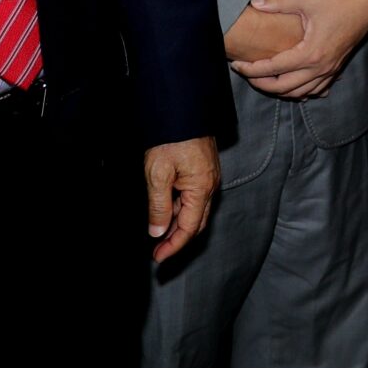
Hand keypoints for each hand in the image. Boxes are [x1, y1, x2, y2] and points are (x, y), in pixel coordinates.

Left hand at [144, 136, 219, 264]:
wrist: (183, 109)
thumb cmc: (171, 139)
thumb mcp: (157, 175)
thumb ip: (159, 207)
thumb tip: (158, 232)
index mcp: (201, 189)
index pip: (189, 228)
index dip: (174, 246)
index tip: (158, 258)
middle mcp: (210, 186)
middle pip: (196, 223)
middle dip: (178, 239)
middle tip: (158, 251)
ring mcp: (209, 177)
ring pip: (195, 210)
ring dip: (178, 225)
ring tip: (158, 233)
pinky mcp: (204, 170)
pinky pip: (195, 197)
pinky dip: (181, 209)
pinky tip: (167, 211)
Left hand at [234, 0, 367, 97]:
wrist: (365, 6)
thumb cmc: (336, 2)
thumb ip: (278, 2)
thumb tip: (255, 3)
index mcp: (310, 53)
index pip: (273, 68)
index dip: (251, 69)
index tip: (236, 65)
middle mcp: (320, 67)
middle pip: (283, 87)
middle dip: (261, 84)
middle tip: (246, 74)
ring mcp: (329, 71)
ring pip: (299, 93)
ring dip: (279, 90)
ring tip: (263, 80)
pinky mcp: (335, 70)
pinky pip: (315, 90)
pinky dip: (300, 92)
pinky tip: (291, 86)